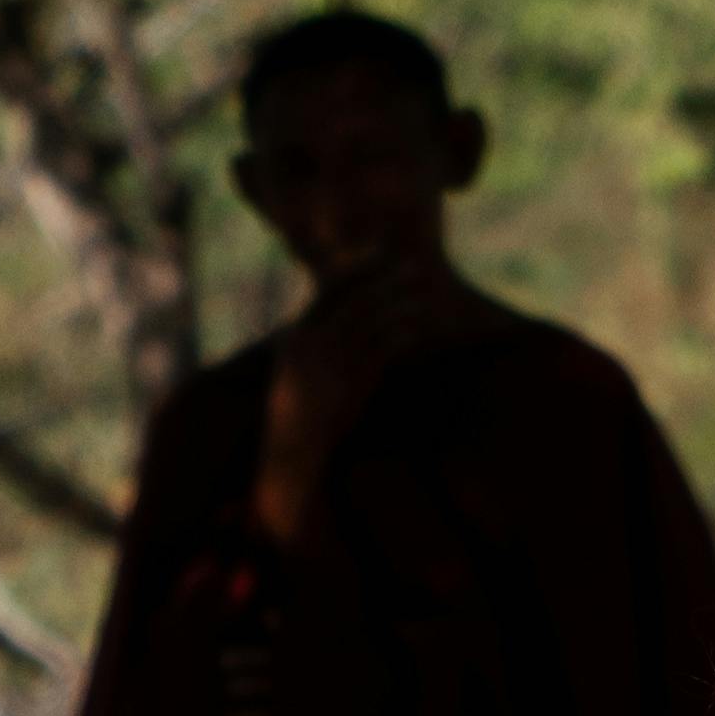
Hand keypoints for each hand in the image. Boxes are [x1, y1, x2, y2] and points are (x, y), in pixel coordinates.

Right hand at [248, 262, 480, 546]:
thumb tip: (336, 321)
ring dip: (399, 303)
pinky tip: (417, 325)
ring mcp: (330, 366)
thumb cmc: (297, 420)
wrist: (292, 458)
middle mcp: (310, 347)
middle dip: (384, 280)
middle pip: (353, 301)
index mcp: (295, 340)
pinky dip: (400, 334)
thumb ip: (313, 344)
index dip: (356, 272)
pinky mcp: (350, 386)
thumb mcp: (296, 375)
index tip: (379, 258)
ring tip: (423, 292)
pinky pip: (380, 351)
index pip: (328, 294)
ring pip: (371, 322)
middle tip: (412, 266)